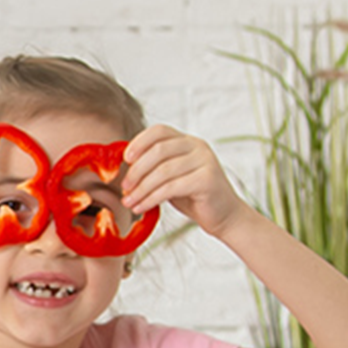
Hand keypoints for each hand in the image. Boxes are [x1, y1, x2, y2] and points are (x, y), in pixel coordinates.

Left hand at [121, 124, 256, 236]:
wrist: (224, 216)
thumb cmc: (193, 196)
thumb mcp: (171, 176)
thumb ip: (154, 167)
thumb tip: (124, 167)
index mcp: (187, 141)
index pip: (159, 131)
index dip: (139, 142)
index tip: (125, 160)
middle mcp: (198, 146)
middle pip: (158, 150)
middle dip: (136, 170)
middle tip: (124, 187)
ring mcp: (205, 161)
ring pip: (162, 171)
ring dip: (141, 188)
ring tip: (129, 202)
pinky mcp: (207, 179)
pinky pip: (171, 187)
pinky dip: (151, 198)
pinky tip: (141, 207)